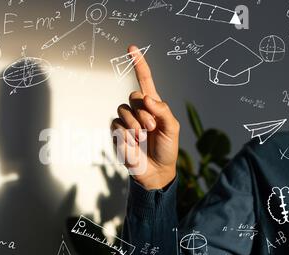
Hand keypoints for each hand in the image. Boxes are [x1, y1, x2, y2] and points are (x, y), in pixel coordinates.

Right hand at [111, 45, 179, 189]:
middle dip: (144, 112)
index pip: (144, 80)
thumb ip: (162, 110)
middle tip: (151, 128)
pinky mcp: (117, 132)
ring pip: (123, 109)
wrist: (157, 171)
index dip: (139, 64)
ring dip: (135, 124)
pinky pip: (116, 124)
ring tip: (142, 137)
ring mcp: (126, 121)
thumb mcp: (172, 128)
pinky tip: (133, 143)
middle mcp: (138, 110)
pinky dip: (126, 134)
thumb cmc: (167, 149)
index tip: (131, 48)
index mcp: (153, 105)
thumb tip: (146, 98)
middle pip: (134, 95)